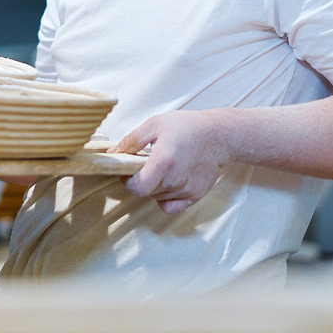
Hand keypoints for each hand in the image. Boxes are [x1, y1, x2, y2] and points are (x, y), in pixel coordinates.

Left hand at [108, 110, 229, 213]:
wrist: (219, 135)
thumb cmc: (187, 127)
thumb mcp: (155, 125)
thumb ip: (132, 140)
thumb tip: (113, 153)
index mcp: (163, 162)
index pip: (136, 187)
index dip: (126, 181)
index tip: (126, 170)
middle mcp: (175, 180)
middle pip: (145, 192)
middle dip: (140, 179)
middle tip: (146, 163)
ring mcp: (186, 190)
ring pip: (157, 197)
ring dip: (154, 186)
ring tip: (163, 166)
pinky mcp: (195, 196)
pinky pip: (171, 207)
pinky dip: (165, 198)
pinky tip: (169, 182)